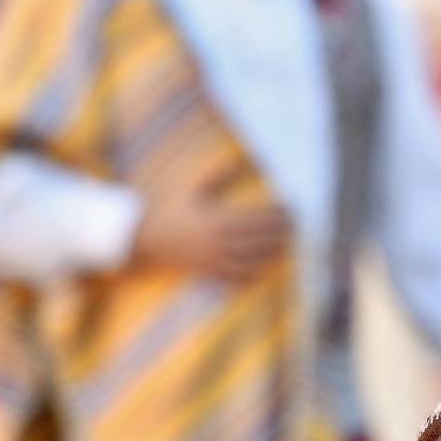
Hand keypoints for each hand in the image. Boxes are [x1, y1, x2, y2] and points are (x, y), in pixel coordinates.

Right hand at [133, 161, 290, 282]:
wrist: (146, 238)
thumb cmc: (172, 211)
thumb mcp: (193, 191)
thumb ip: (218, 177)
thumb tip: (239, 162)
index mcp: (216, 219)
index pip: (256, 218)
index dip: (275, 215)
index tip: (289, 210)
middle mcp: (218, 242)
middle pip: (258, 239)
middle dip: (279, 233)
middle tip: (295, 227)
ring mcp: (214, 260)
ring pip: (251, 259)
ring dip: (271, 253)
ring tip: (286, 245)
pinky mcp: (209, 272)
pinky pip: (235, 277)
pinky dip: (253, 274)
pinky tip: (266, 269)